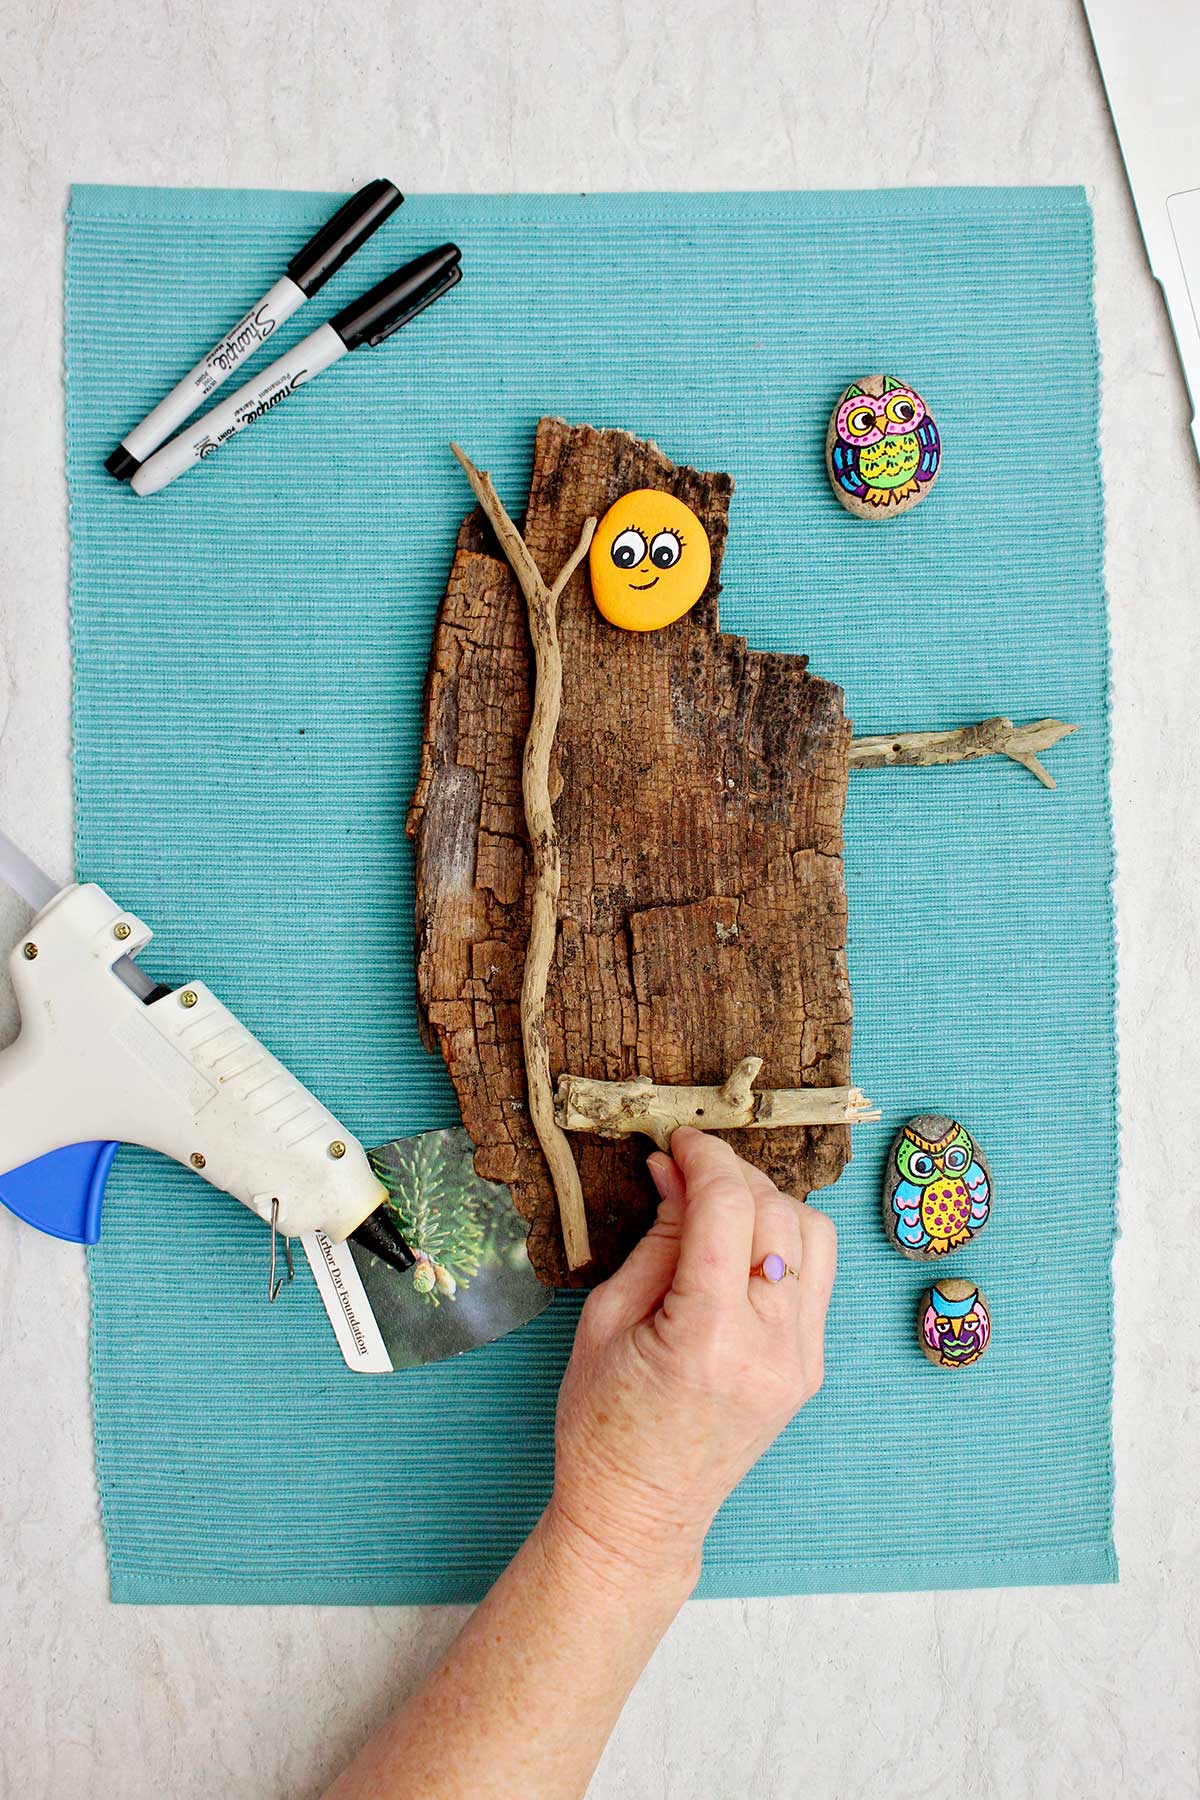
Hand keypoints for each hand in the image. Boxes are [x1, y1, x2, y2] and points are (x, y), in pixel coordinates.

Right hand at [545, 1128, 835, 1596]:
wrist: (639, 1511)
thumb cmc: (601, 1422)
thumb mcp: (606, 1318)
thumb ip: (655, 1239)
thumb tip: (675, 1171)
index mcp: (709, 1336)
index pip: (729, 1207)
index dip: (705, 1157)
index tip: (678, 1140)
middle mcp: (771, 1346)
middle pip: (777, 1211)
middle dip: (733, 1175)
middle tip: (686, 1171)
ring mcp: (801, 1360)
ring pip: (814, 1235)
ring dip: (767, 1204)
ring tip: (715, 1208)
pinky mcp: (810, 1367)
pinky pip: (815, 1275)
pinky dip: (783, 1242)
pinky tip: (739, 1248)